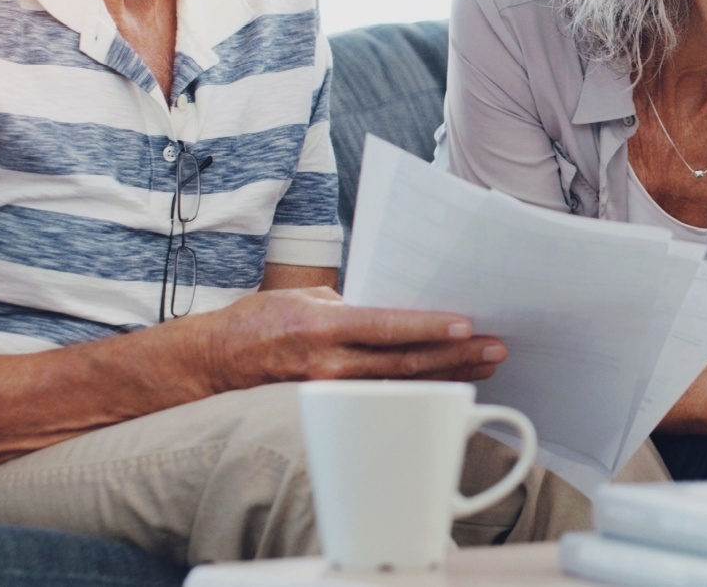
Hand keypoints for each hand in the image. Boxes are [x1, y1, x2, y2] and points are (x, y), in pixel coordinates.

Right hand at [192, 286, 508, 391]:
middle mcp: (329, 362)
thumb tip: (391, 308)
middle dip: (455, 356)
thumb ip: (349, 304)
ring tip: (483, 365)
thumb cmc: (256, 321)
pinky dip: (416, 390)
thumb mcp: (303, 298)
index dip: (430, 327)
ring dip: (446, 375)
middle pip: (405, 362)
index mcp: (323, 325)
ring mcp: (330, 391)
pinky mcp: (329, 408)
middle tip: (494, 348)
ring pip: (401, 385)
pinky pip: (381, 398)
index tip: (466, 325)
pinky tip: (444, 385)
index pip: (387, 327)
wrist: (211, 364)